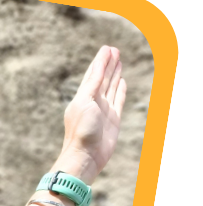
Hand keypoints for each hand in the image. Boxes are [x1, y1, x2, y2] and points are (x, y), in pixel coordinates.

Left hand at [58, 46, 126, 183]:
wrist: (86, 156)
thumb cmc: (81, 131)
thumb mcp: (85, 102)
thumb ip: (93, 83)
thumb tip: (99, 64)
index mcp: (82, 98)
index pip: (92, 74)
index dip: (99, 62)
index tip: (106, 48)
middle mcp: (93, 102)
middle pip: (102, 78)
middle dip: (108, 64)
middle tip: (114, 50)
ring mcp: (104, 111)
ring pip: (111, 87)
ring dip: (114, 74)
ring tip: (118, 61)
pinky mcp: (113, 119)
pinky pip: (119, 100)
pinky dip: (121, 90)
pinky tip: (123, 82)